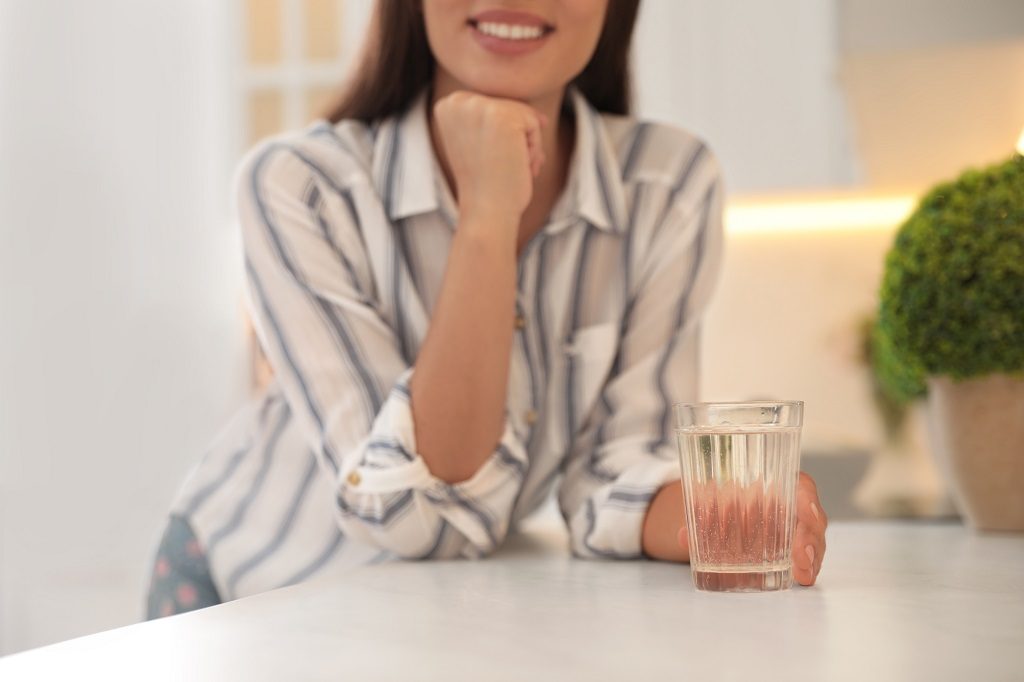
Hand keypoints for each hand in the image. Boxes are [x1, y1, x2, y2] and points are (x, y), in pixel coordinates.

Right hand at [432, 90, 547, 222]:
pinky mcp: (502, 115)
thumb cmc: (487, 186)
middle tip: (501, 169)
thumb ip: (497, 123)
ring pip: (523, 116)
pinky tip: (517, 166)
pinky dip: (533, 149)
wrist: (486, 212)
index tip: (488, 161)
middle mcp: (458, 102)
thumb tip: (540, 118)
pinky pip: (534, 124)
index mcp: (448, 106)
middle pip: (509, 108)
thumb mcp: (483, 146)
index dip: (501, 138)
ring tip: (508, 168)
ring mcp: (479, 106)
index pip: (493, 106)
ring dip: (525, 147)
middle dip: (515, 143)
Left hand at [670, 472, 827, 585]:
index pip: (800, 485)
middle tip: (802, 560)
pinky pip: (807, 556)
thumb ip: (697, 516)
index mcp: (778, 482)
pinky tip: (803, 578)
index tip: (809, 515)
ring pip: (814, 540)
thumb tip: (683, 537)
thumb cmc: (723, 498)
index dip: (807, 499)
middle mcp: (793, 503)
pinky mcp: (794, 547)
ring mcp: (797, 527)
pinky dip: (807, 567)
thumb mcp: (710, 501)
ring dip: (812, 558)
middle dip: (810, 539)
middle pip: (812, 518)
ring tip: (804, 575)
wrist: (722, 510)